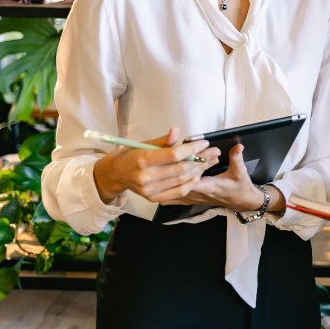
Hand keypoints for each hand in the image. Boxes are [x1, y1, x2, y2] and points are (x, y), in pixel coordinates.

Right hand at [93, 127, 220, 203]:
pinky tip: (199, 174)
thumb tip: (177, 130)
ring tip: (210, 161)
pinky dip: (191, 183)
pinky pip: (178, 192)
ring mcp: (150, 190)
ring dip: (200, 170)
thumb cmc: (131, 155)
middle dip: (201, 159)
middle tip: (214, 151)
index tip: (204, 142)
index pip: (174, 154)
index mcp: (143, 160)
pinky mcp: (153, 198)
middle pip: (181, 168)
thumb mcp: (144, 143)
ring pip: (182, 180)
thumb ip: (163, 140)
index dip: (192, 149)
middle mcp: (146, 177)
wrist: (116, 173)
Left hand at [162, 144, 284, 212]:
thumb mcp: (240, 172)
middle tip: (168, 153)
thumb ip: (237, 158)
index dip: (184, 165)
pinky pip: (173, 197)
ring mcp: (193, 198)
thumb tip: (238, 146)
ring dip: (167, 178)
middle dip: (173, 166)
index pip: (191, 176)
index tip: (180, 154)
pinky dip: (165, 189)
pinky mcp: (191, 199)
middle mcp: (198, 194)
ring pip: (173, 189)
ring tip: (160, 165)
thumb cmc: (239, 188)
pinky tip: (158, 183)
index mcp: (208, 187)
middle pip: (179, 181)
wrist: (240, 202)